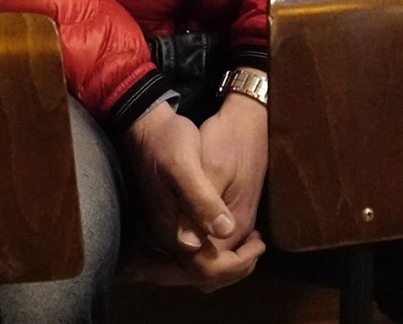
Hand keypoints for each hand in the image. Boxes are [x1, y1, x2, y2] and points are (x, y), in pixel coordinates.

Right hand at [117, 100, 263, 289]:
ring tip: (248, 242)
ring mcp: (163, 233)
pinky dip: (212, 252)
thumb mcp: (184, 165)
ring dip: (224, 262)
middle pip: (201, 277)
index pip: (207, 271)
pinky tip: (225, 232)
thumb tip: (224, 231)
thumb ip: (201, 201)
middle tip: (256, 246)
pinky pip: (189, 254)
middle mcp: (165, 239)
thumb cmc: (167, 141)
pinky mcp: (165, 222)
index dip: (238, 264)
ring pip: (194, 269)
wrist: (143, 126)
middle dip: (233, 269)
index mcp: (173, 230)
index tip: (259, 242)